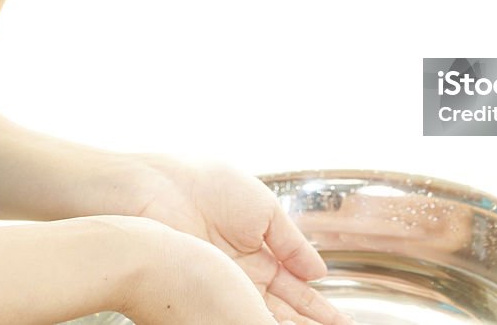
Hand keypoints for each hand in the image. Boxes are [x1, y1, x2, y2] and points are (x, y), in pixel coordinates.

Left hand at [126, 155, 351, 324]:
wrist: (155, 190)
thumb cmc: (204, 185)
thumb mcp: (263, 209)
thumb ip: (291, 242)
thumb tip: (319, 271)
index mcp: (257, 250)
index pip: (295, 286)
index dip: (318, 305)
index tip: (341, 321)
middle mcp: (241, 276)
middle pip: (283, 310)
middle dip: (310, 324)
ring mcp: (222, 289)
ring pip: (264, 318)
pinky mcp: (203, 300)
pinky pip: (238, 319)